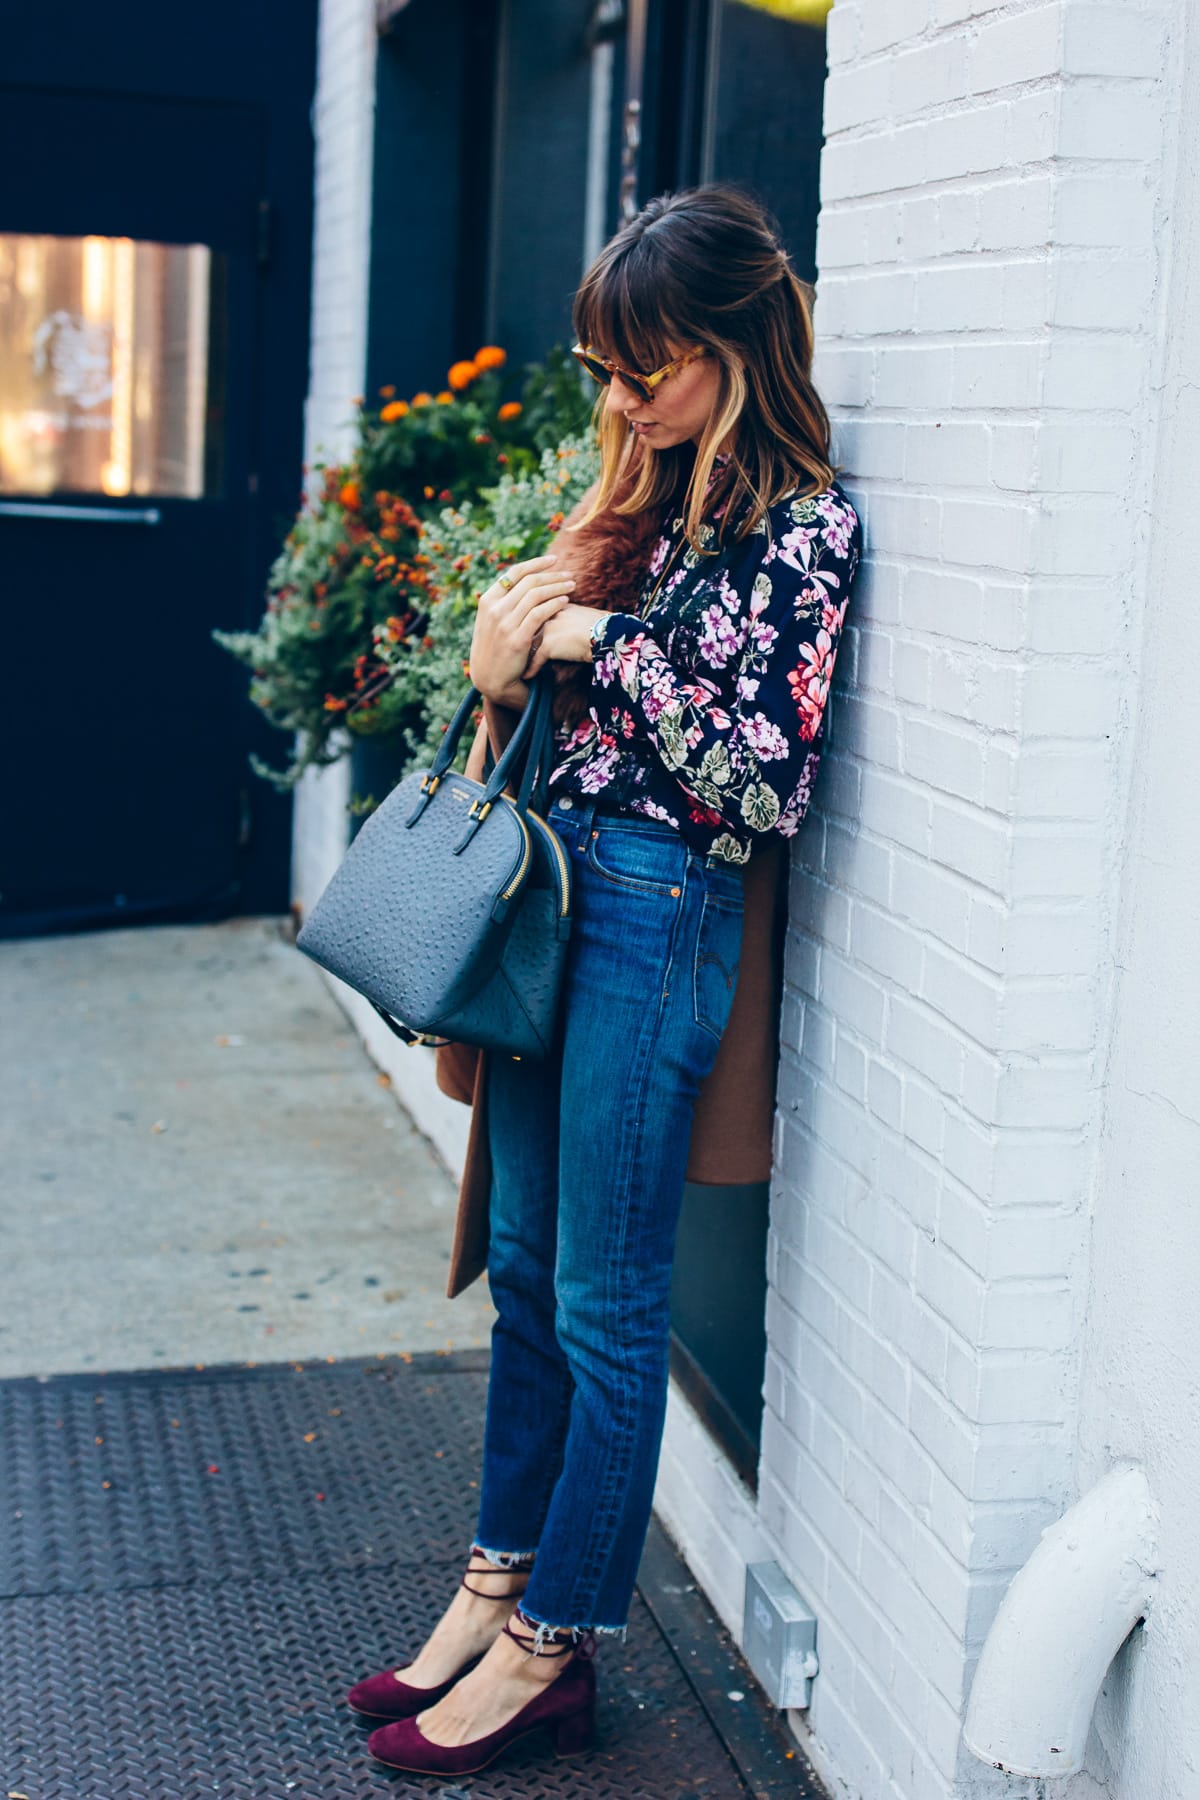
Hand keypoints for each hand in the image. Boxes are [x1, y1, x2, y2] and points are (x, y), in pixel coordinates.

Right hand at [468, 556, 576, 701]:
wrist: (491, 679)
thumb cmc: (495, 648)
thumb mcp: (491, 621)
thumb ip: (503, 602)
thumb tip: (522, 582)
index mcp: (487, 600)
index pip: (514, 573)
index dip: (536, 564)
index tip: (553, 560)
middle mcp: (494, 609)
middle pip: (528, 582)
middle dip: (552, 575)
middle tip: (569, 574)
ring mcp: (505, 624)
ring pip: (536, 595)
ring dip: (557, 587)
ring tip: (572, 585)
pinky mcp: (517, 639)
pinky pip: (539, 614)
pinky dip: (554, 604)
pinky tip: (565, 601)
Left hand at [523, 603, 605, 676]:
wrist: (607, 632)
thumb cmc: (602, 626)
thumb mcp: (584, 615)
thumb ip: (571, 616)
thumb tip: (570, 625)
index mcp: (555, 604)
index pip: (535, 613)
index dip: (527, 623)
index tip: (520, 632)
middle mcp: (547, 614)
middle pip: (527, 628)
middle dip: (519, 639)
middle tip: (511, 650)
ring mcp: (546, 630)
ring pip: (528, 644)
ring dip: (522, 655)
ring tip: (516, 664)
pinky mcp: (549, 645)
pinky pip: (535, 660)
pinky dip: (531, 669)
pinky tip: (526, 676)